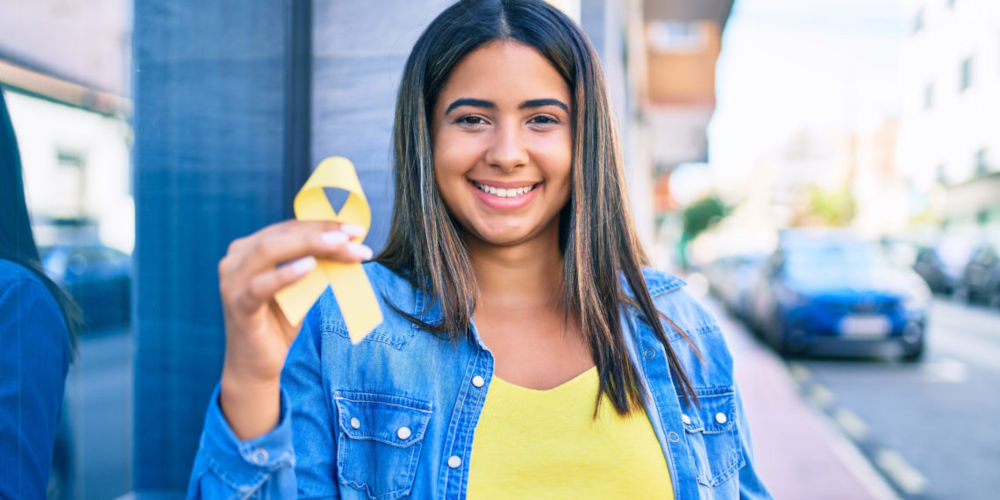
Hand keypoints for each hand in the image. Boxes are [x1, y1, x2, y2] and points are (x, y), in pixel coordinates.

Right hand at [216, 220, 370, 438]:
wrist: (258, 365)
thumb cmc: (280, 322)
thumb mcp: (302, 287)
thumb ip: (315, 264)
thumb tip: (347, 243)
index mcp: (249, 249)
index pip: (289, 228)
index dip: (322, 225)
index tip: (355, 229)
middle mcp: (235, 259)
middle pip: (282, 235)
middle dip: (321, 232)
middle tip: (355, 235)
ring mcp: (232, 281)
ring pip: (269, 251)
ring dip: (310, 245)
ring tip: (341, 244)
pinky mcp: (237, 305)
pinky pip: (260, 286)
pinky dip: (286, 274)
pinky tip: (310, 266)